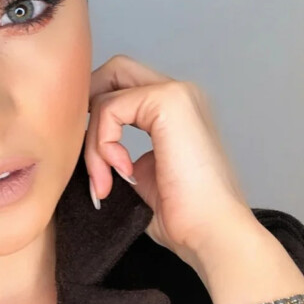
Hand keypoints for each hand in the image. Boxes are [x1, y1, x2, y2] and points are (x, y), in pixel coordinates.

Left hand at [85, 54, 258, 267]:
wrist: (214, 234)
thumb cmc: (184, 217)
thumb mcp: (142, 176)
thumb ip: (119, 152)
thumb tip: (89, 147)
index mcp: (179, 110)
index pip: (124, 85)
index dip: (98, 113)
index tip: (95, 161)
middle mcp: (181, 93)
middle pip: (114, 70)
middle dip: (89, 106)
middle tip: (89, 152)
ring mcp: (177, 93)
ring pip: (106, 93)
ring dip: (93, 142)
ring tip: (106, 181)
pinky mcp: (168, 101)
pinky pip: (109, 108)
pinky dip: (102, 143)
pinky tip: (121, 173)